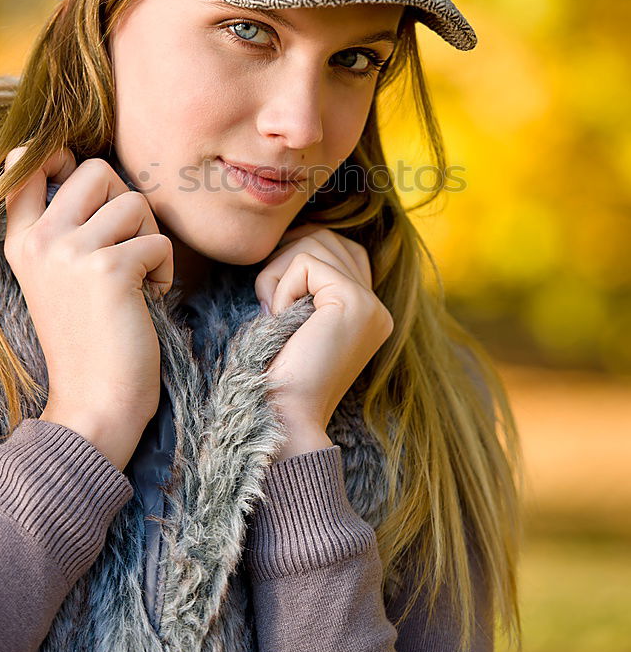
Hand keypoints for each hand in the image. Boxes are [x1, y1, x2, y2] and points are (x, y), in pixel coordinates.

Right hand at [2, 146, 173, 468]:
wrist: (94, 402)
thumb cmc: (89, 337)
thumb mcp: (57, 276)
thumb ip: (64, 225)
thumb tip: (94, 169)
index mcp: (22, 240)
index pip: (27, 163)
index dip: (61, 157)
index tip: (87, 189)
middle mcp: (40, 240)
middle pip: (97, 169)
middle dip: (127, 200)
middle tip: (128, 244)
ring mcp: (71, 252)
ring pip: (135, 201)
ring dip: (150, 238)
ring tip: (138, 278)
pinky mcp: (109, 269)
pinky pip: (159, 241)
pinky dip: (164, 270)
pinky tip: (147, 299)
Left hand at [255, 222, 393, 431]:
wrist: (282, 417)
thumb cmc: (278, 372)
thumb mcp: (297, 316)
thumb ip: (307, 279)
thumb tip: (296, 234)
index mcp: (369, 310)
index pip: (334, 246)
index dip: (294, 264)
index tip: (278, 306)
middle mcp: (379, 306)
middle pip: (323, 236)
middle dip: (284, 263)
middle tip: (272, 310)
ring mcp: (372, 304)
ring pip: (313, 242)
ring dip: (279, 276)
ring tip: (278, 317)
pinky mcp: (355, 302)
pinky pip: (305, 262)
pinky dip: (281, 288)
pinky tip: (283, 322)